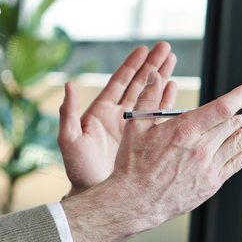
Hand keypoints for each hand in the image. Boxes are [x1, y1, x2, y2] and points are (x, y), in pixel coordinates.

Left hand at [57, 42, 175, 191]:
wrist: (96, 194)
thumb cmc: (79, 170)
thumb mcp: (69, 141)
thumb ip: (68, 113)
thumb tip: (68, 85)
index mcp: (101, 112)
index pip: (120, 82)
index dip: (132, 65)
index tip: (143, 49)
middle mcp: (119, 116)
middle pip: (139, 84)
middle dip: (152, 65)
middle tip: (165, 47)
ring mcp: (133, 127)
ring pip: (150, 96)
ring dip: (162, 78)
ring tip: (173, 60)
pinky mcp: (145, 139)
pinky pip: (158, 116)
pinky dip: (166, 101)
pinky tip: (174, 88)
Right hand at [94, 76, 241, 231]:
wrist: (134, 202)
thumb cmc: (133, 164)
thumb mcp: (136, 126)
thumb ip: (150, 98)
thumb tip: (157, 75)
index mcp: (183, 131)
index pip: (220, 109)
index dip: (239, 97)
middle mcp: (200, 149)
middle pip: (234, 123)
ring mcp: (208, 167)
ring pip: (239, 142)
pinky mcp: (211, 183)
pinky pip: (235, 164)